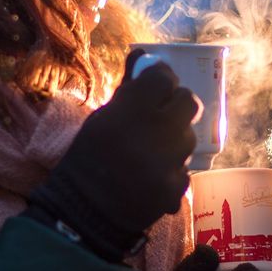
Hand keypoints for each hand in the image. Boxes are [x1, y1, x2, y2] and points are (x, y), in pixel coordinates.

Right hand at [30, 50, 197, 258]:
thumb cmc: (87, 160)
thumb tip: (142, 57)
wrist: (83, 213)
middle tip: (159, 114)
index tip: (155, 85)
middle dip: (175, 104)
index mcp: (130, 110)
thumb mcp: (100, 119)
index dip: (160, 78)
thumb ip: (126, 90)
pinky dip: (171, 170)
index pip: (164, 77)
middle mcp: (154, 132)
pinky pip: (184, 168)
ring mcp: (168, 163)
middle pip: (188, 101)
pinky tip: (152, 176)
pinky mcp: (176, 189)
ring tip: (151, 150)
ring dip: (174, 138)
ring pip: (188, 136)